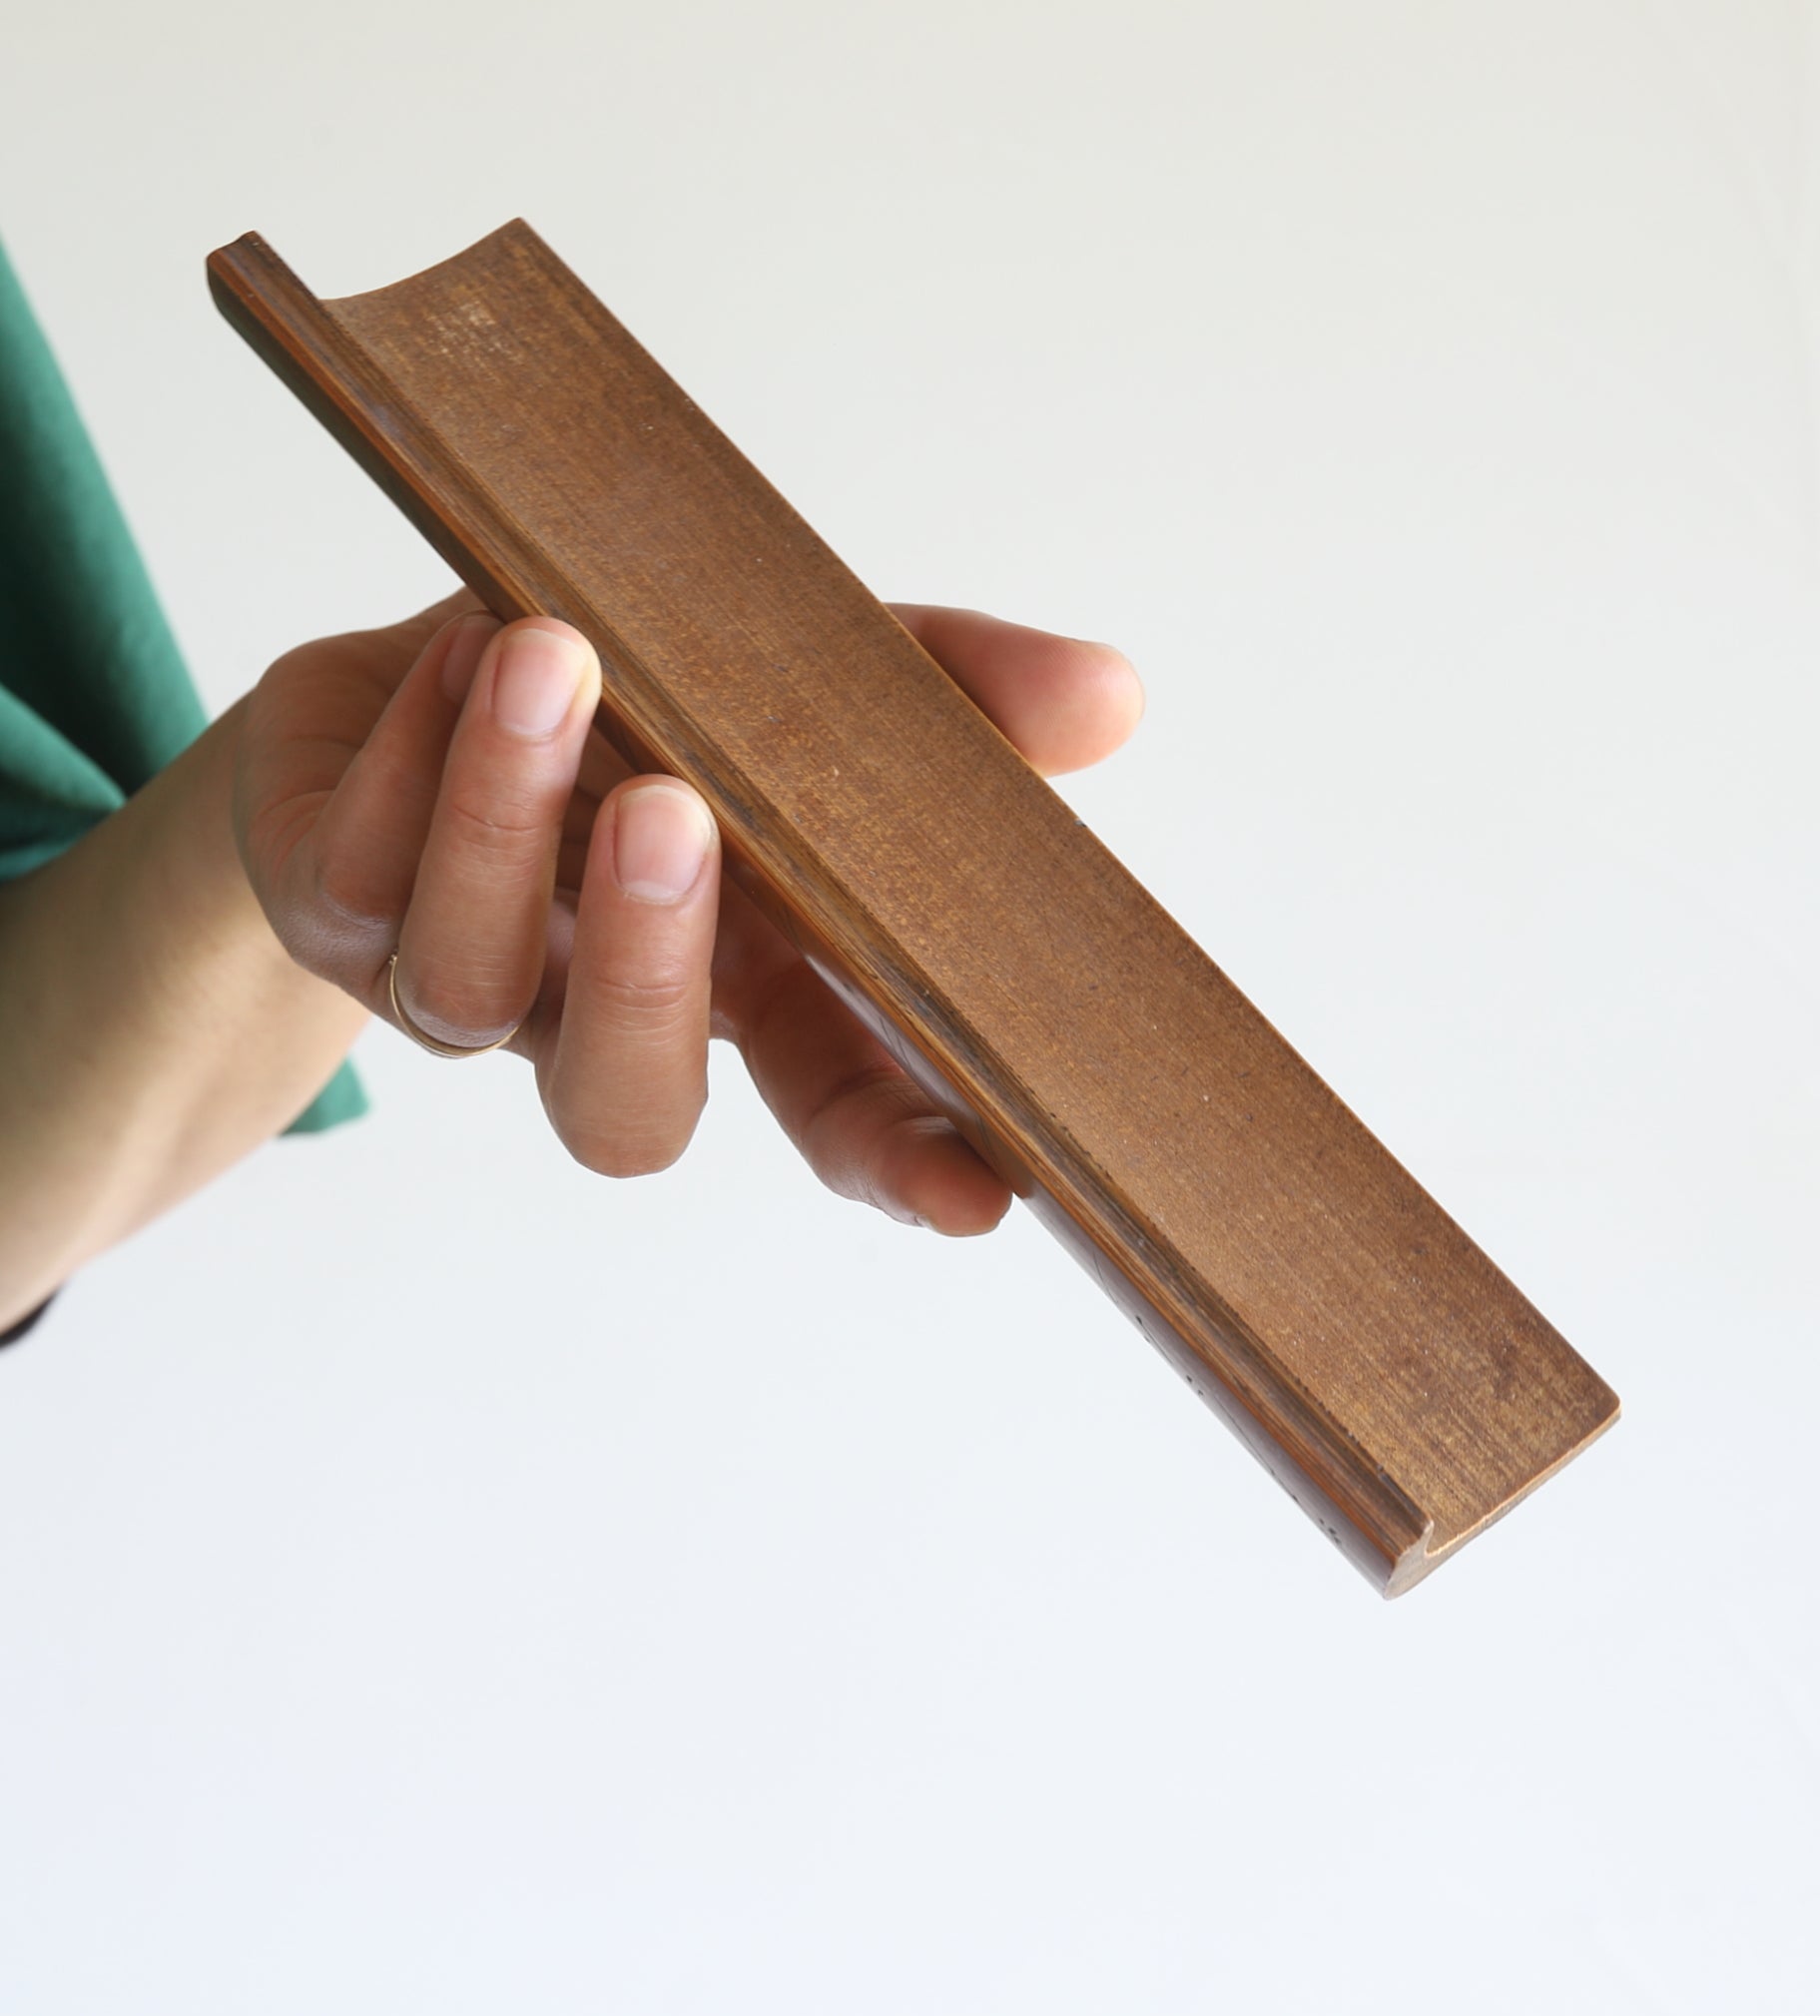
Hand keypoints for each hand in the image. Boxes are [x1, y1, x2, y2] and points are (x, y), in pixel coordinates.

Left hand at [234, 594, 1142, 1231]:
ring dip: (504, 819)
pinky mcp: (337, 904)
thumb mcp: (820, 678)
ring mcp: (462, 981)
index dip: (901, 1163)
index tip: (980, 1190)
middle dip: (648, 976)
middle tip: (680, 814)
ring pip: (463, 983)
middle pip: (625, 1112)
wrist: (431, 676)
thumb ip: (955, 691)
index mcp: (747, 990)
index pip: (834, 1114)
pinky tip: (464, 652)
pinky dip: (408, 752)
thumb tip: (1112, 698)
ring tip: (553, 659)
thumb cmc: (660, 702)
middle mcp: (600, 1017)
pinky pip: (350, 875)